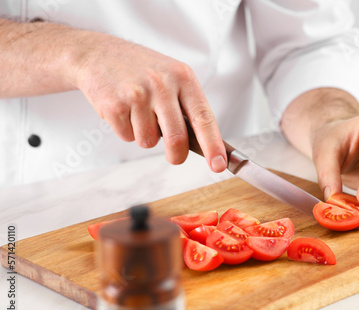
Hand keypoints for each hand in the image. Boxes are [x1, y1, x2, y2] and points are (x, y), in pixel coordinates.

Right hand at [70, 31, 226, 171]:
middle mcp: (162, 84)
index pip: (204, 118)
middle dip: (177, 155)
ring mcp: (137, 95)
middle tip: (175, 157)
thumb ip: (187, 105)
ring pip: (149, 141)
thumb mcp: (172, 76)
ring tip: (138, 113)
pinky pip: (127, 137)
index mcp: (183, 77)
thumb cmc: (141, 70)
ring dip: (144, 136)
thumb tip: (206, 144)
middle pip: (176, 138)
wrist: (97, 54)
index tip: (219, 165)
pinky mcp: (114, 106)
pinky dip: (126, 131)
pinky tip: (122, 110)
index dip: (213, 145)